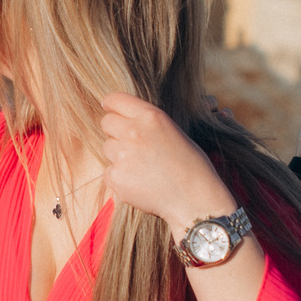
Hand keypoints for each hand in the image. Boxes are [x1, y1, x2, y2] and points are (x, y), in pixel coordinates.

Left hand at [101, 93, 231, 234]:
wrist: (194, 200)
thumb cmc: (191, 166)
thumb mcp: (174, 132)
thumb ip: (147, 123)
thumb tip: (122, 120)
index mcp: (151, 116)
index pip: (114, 99)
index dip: (111, 105)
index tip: (110, 109)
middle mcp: (133, 132)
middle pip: (106, 122)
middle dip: (115, 131)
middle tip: (132, 145)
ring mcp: (122, 155)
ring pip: (107, 147)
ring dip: (118, 155)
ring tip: (143, 167)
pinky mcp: (116, 177)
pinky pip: (108, 171)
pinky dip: (119, 177)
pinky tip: (140, 182)